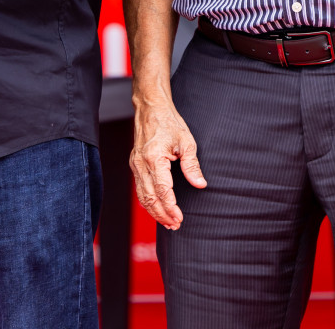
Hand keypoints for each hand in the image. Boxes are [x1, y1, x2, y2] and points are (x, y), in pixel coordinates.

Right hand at [128, 98, 206, 229]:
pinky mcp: (134, 164)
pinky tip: (156, 209)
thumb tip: (200, 184)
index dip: (171, 208)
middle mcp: (141, 163)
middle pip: (150, 198)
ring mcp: (135, 164)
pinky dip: (147, 202)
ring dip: (154, 212)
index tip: (180, 219)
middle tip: (176, 226)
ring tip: (167, 223)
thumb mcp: (186, 141)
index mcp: (154, 157)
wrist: (150, 108)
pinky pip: (139, 188)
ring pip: (142, 196)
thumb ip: (192, 164)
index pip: (163, 190)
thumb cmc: (169, 123)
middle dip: (162, 215)